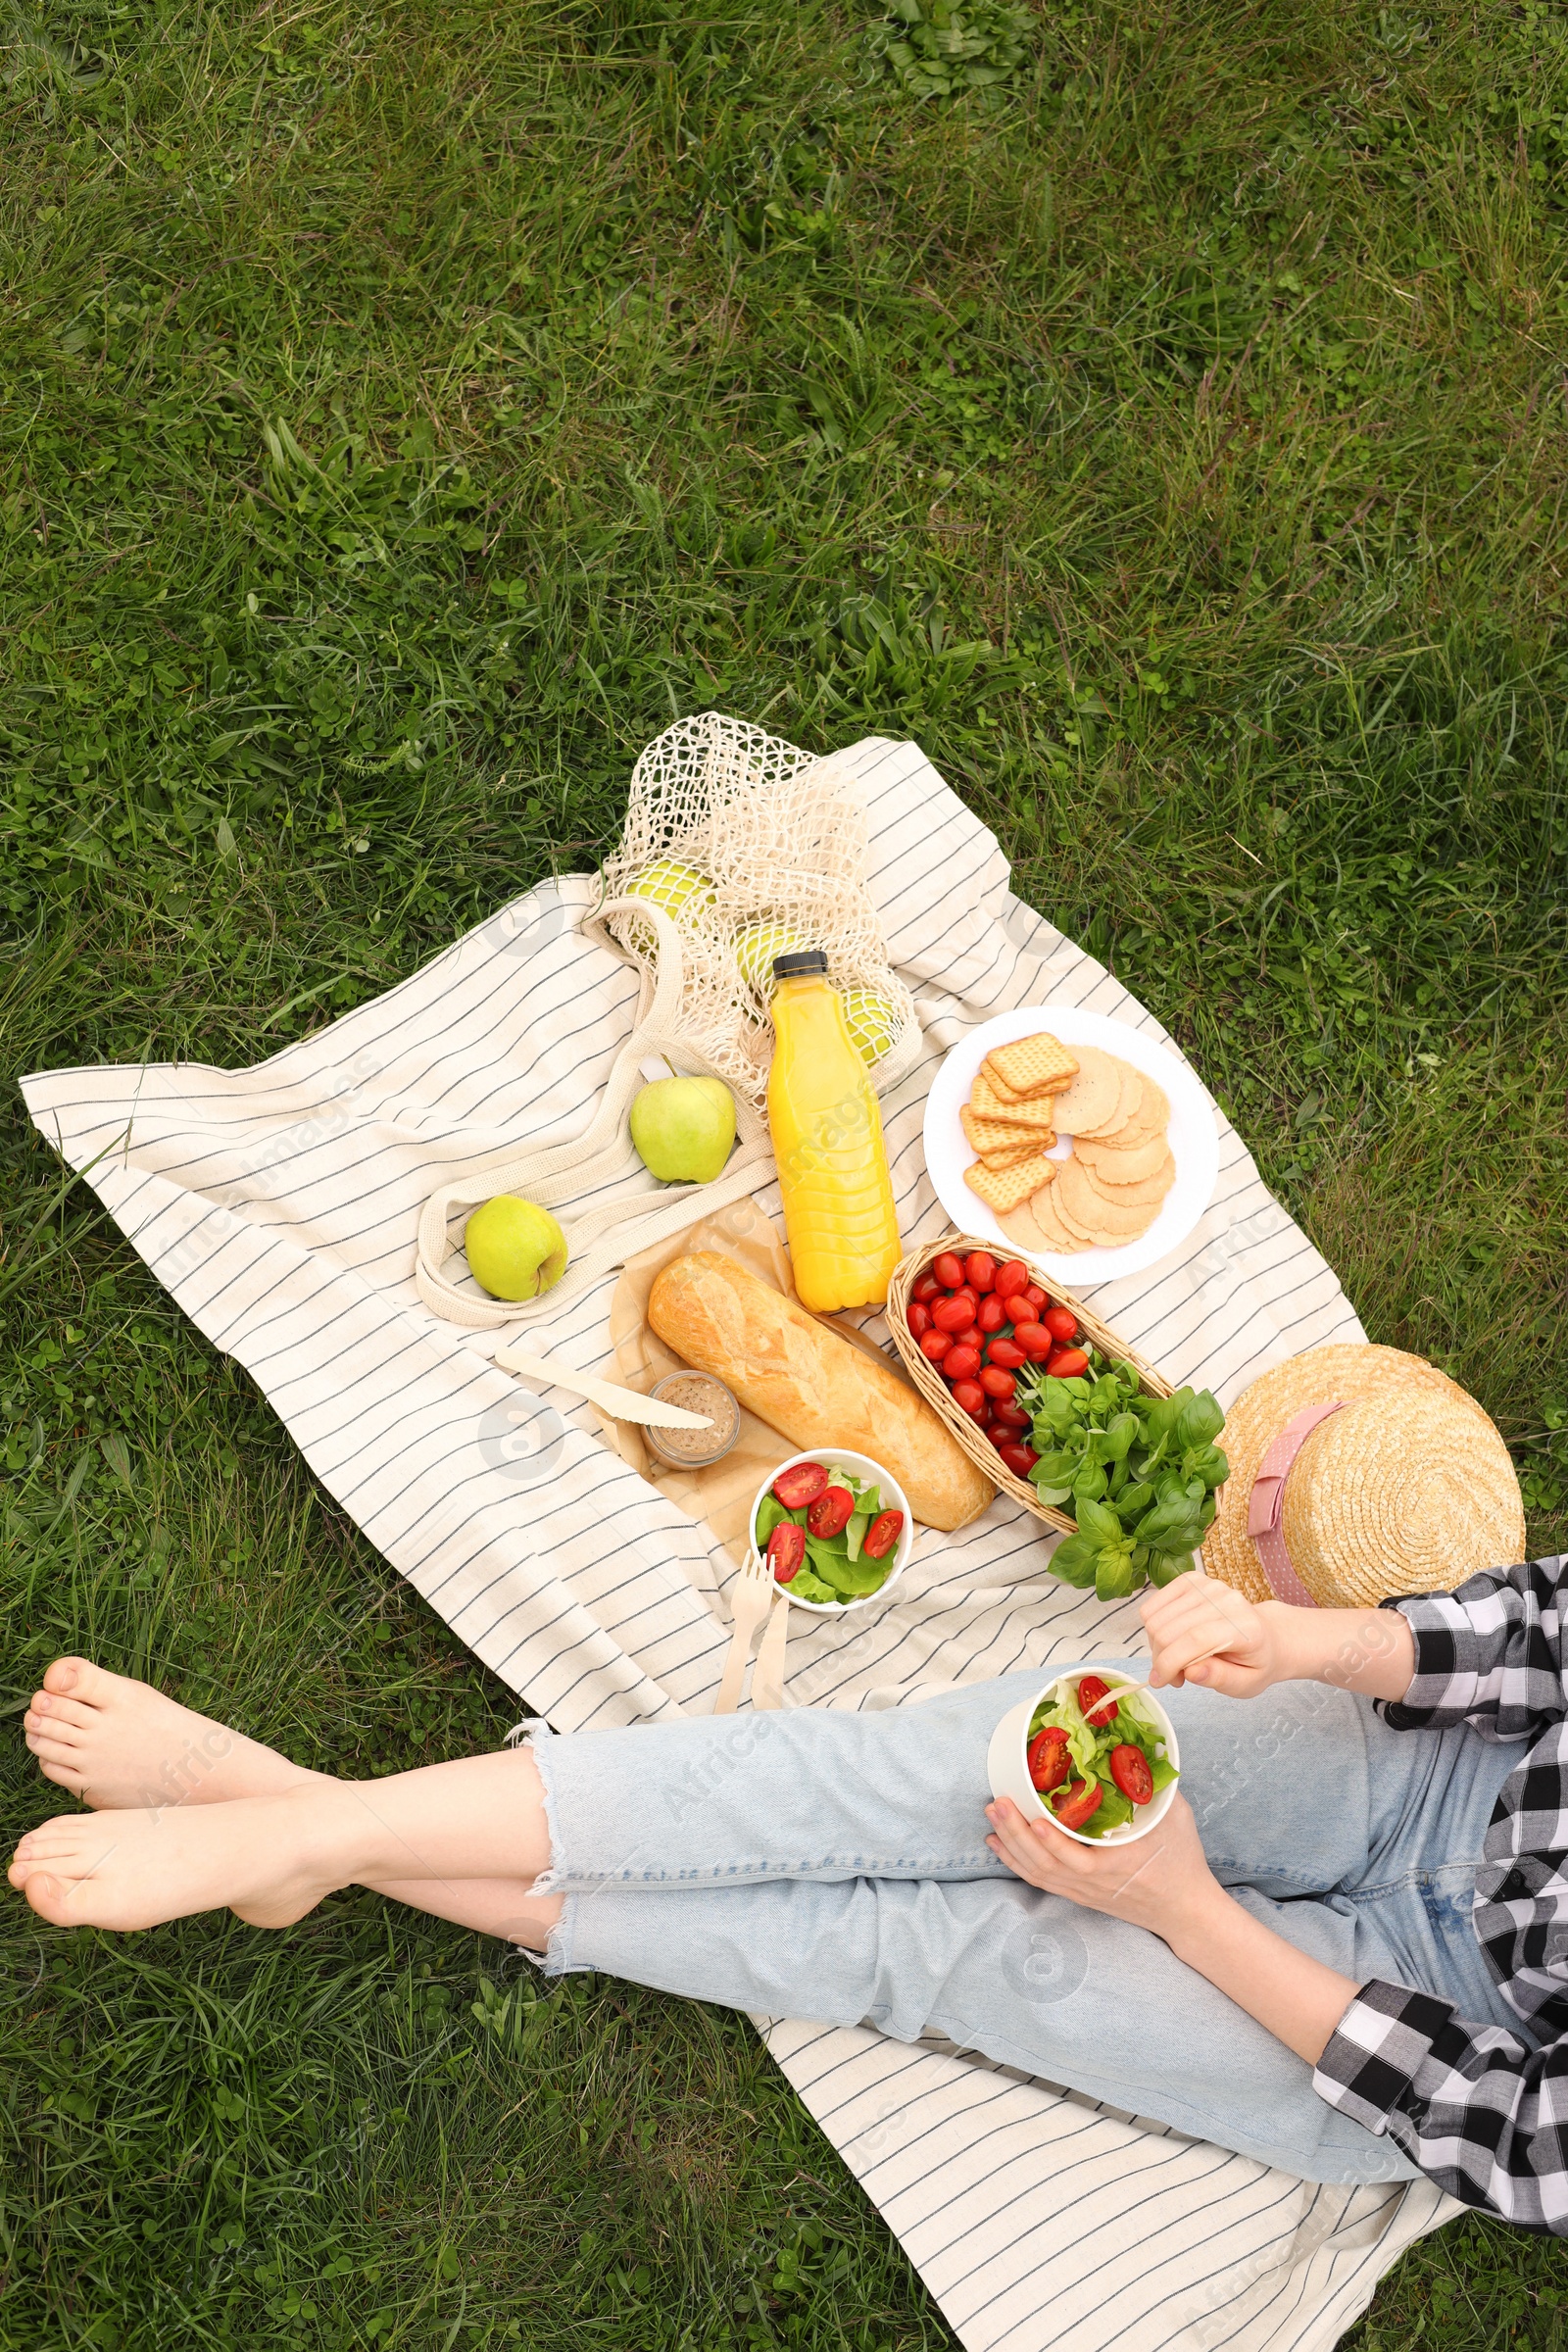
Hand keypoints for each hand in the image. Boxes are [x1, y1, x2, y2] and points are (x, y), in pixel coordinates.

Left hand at [985, 1792, 1222, 1945]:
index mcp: (1117, 1866)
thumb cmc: (1181, 1861)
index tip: (1034, 1820)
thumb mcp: (1175, 1818)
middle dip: (1017, 1834)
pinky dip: (1016, 1862)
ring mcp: (1083, 1892)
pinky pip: (1040, 1880)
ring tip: (992, 1816)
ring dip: (1011, 1845)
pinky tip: (999, 1844)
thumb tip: (1135, 1745)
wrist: (1186, 1911)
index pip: (1078, 1861)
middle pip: (1046, 1865)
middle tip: (997, 1803)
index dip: (1053, 1844)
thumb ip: (1151, 1784)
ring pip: (1038, 1873)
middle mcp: (1093, 1884)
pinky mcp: (1078, 1894)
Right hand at [1140, 1571, 1287, 1697]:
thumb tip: (1190, 1672)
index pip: (1195, 1639)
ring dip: (1156, 1646)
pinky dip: (1153, 1628)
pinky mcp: (1191, 1580)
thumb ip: (1219, 1678)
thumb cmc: (1254, 1663)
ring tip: (1175, 1660)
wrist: (1266, 1636)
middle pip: (1169, 1629)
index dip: (1169, 1663)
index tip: (1158, 1682)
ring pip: (1155, 1619)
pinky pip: (1152, 1606)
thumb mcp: (1246, 1684)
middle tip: (1174, 1677)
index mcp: (1245, 1626)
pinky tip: (1171, 1641)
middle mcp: (1226, 1599)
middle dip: (1161, 1660)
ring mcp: (1207, 1585)